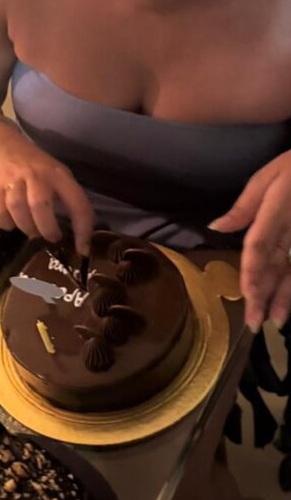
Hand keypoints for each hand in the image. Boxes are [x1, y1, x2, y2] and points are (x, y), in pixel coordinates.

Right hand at [0, 140, 92, 254]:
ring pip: (18, 209)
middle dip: (47, 229)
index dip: (82, 230)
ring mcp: (14, 179)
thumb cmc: (38, 169)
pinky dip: (6, 224)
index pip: (78, 204)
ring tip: (32, 231)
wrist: (6, 148)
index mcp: (59, 175)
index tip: (82, 249)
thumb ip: (68, 200)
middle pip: (40, 206)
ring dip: (27, 228)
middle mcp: (37, 175)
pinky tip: (12, 224)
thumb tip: (77, 238)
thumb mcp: (59, 176)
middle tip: (51, 238)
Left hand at [208, 150, 290, 331]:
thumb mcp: (267, 177)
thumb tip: (216, 227)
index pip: (261, 246)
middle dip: (266, 296)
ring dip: (285, 298)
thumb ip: (244, 207)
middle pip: (278, 266)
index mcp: (277, 210)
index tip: (248, 294)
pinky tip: (288, 304)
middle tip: (255, 323)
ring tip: (275, 321)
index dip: (254, 271)